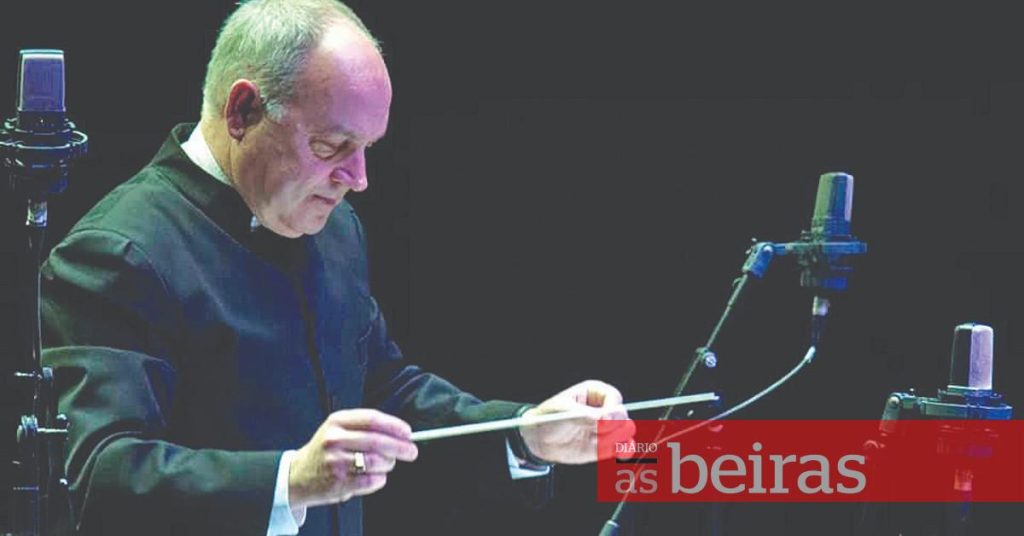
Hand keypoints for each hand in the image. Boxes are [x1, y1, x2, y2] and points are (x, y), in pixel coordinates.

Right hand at [288, 409, 417, 507]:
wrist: (297, 475)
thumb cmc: (324, 452)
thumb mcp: (338, 430)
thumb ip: (365, 428)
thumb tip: (399, 434)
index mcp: (337, 421)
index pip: (372, 419)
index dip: (394, 425)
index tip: (407, 432)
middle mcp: (335, 439)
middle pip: (377, 441)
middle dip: (400, 447)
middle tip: (411, 451)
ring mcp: (336, 461)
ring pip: (376, 462)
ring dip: (388, 464)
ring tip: (386, 465)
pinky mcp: (338, 481)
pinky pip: (371, 480)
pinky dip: (379, 480)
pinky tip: (375, 477)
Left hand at [518, 380, 634, 464]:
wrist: (539, 440)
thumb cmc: (549, 418)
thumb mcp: (565, 412)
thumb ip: (587, 416)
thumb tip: (607, 419)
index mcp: (594, 392)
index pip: (614, 398)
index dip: (611, 409)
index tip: (603, 420)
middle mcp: (604, 409)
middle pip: (623, 415)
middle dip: (611, 426)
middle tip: (595, 431)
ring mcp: (606, 428)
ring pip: (625, 432)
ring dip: (612, 438)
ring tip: (593, 440)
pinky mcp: (606, 445)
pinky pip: (624, 447)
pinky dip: (624, 451)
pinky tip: (618, 452)